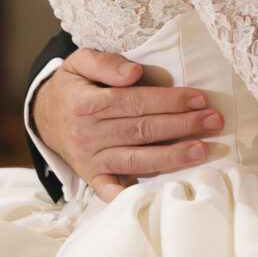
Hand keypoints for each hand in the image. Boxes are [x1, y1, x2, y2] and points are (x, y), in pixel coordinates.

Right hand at [32, 48, 223, 201]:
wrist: (43, 114)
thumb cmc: (72, 84)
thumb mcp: (80, 61)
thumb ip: (106, 63)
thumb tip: (134, 73)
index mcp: (85, 103)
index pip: (136, 102)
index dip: (169, 101)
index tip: (199, 98)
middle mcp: (87, 134)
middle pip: (142, 130)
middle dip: (182, 125)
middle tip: (214, 121)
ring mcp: (89, 159)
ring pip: (136, 159)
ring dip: (172, 156)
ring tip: (202, 150)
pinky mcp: (91, 176)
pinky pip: (111, 190)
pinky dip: (131, 195)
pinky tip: (158, 194)